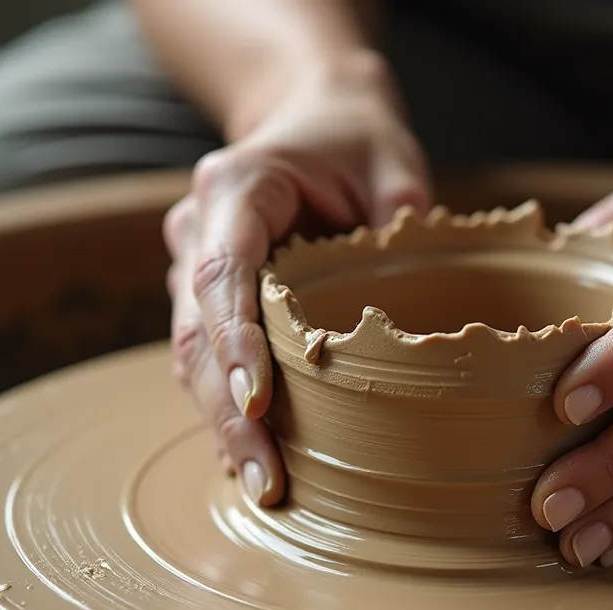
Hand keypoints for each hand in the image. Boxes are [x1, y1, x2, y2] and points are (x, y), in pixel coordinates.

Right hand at [164, 53, 429, 504]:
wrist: (309, 121)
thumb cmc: (351, 140)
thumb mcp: (390, 156)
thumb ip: (403, 202)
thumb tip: (420, 262)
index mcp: (236, 186)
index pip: (224, 269)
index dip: (236, 338)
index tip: (257, 401)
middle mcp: (198, 228)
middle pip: (198, 330)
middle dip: (227, 410)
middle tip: (265, 478)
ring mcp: (193, 267)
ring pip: (192, 356)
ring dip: (223, 424)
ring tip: (264, 486)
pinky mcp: (206, 301)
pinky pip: (208, 361)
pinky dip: (227, 411)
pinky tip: (254, 462)